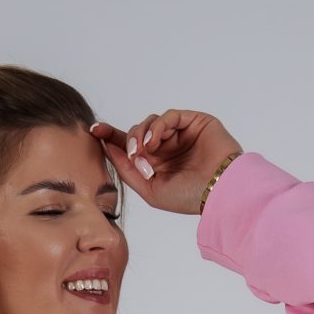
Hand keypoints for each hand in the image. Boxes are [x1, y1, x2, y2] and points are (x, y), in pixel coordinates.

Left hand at [90, 110, 242, 217]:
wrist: (219, 192)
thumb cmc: (189, 197)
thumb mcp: (149, 189)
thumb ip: (128, 170)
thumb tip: (107, 148)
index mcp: (157, 164)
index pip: (130, 146)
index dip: (111, 137)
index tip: (94, 131)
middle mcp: (167, 148)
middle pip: (136, 132)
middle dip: (128, 140)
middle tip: (132, 154)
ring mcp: (180, 134)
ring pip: (150, 122)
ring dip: (141, 134)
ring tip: (143, 150)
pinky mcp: (194, 122)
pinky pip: (168, 116)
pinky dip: (158, 127)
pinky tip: (154, 142)